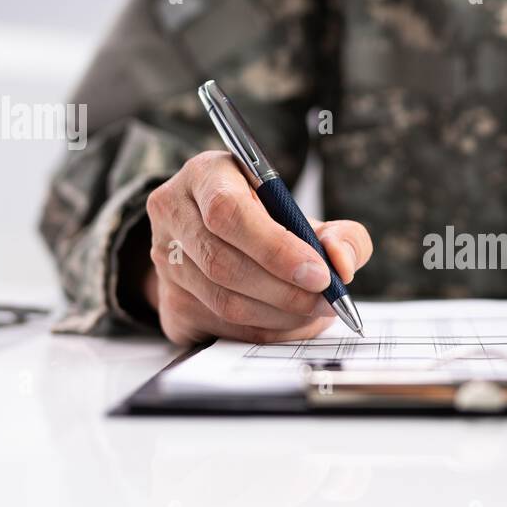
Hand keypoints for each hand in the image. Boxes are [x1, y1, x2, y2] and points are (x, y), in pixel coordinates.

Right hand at [144, 151, 371, 345]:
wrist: (222, 242)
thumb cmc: (269, 222)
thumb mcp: (309, 216)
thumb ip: (341, 235)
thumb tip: (342, 264)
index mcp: (207, 174)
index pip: (228, 212)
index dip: (276, 248)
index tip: (320, 273)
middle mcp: (173, 214)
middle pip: (222, 263)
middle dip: (284, 290)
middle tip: (325, 300)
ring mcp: (164, 262)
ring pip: (223, 302)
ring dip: (280, 315)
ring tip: (315, 311)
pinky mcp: (171, 304)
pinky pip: (221, 329)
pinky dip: (266, 331)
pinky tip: (290, 322)